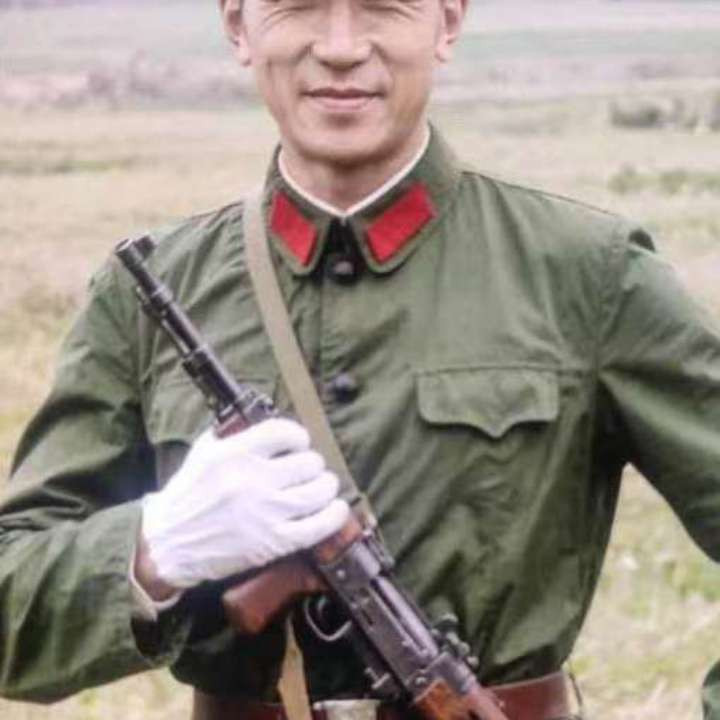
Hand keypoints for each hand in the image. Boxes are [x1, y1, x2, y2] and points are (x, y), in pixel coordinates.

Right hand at [140, 418, 348, 590]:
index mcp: (234, 453)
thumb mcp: (203, 453)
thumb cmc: (186, 496)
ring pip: (319, 490)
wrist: (167, 544)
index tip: (299, 443)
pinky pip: (317, 526)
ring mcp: (264, 512)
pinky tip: (336, 509)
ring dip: (325, 486)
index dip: (298, 436)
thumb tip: (269, 427)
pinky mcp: (272, 542)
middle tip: (307, 470)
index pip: (285, 432)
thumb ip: (235, 435)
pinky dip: (334, 516)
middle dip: (311, 464)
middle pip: (308, 462)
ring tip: (321, 487)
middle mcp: (252, 480)